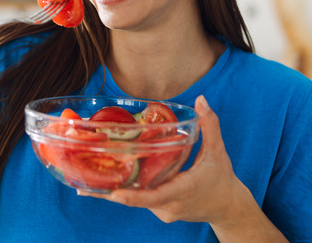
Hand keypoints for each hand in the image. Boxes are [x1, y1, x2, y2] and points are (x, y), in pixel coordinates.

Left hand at [79, 96, 251, 224]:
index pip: (154, 196)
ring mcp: (163, 211)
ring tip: (84, 184)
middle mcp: (169, 205)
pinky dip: (125, 192)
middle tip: (82, 186)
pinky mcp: (160, 211)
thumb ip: (210, 125)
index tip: (114, 193)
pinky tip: (105, 183)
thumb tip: (201, 100)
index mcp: (183, 191)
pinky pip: (140, 201)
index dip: (133, 196)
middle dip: (110, 193)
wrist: (228, 208)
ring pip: (135, 200)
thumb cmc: (222, 180)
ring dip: (114, 192)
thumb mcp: (218, 153)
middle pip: (136, 200)